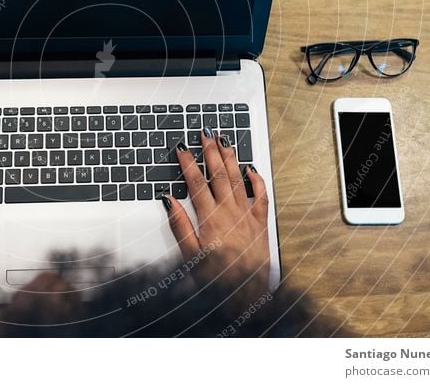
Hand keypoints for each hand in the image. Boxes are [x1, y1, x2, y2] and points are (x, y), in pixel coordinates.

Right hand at [164, 129, 270, 308]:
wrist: (246, 296)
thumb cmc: (216, 279)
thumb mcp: (189, 255)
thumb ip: (179, 225)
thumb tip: (169, 200)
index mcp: (210, 219)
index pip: (196, 182)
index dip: (188, 162)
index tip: (181, 147)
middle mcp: (230, 213)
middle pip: (219, 174)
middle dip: (210, 151)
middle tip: (205, 133)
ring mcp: (247, 216)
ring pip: (238, 179)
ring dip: (230, 158)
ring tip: (225, 140)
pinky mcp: (260, 223)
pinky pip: (261, 195)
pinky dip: (256, 179)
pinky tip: (251, 167)